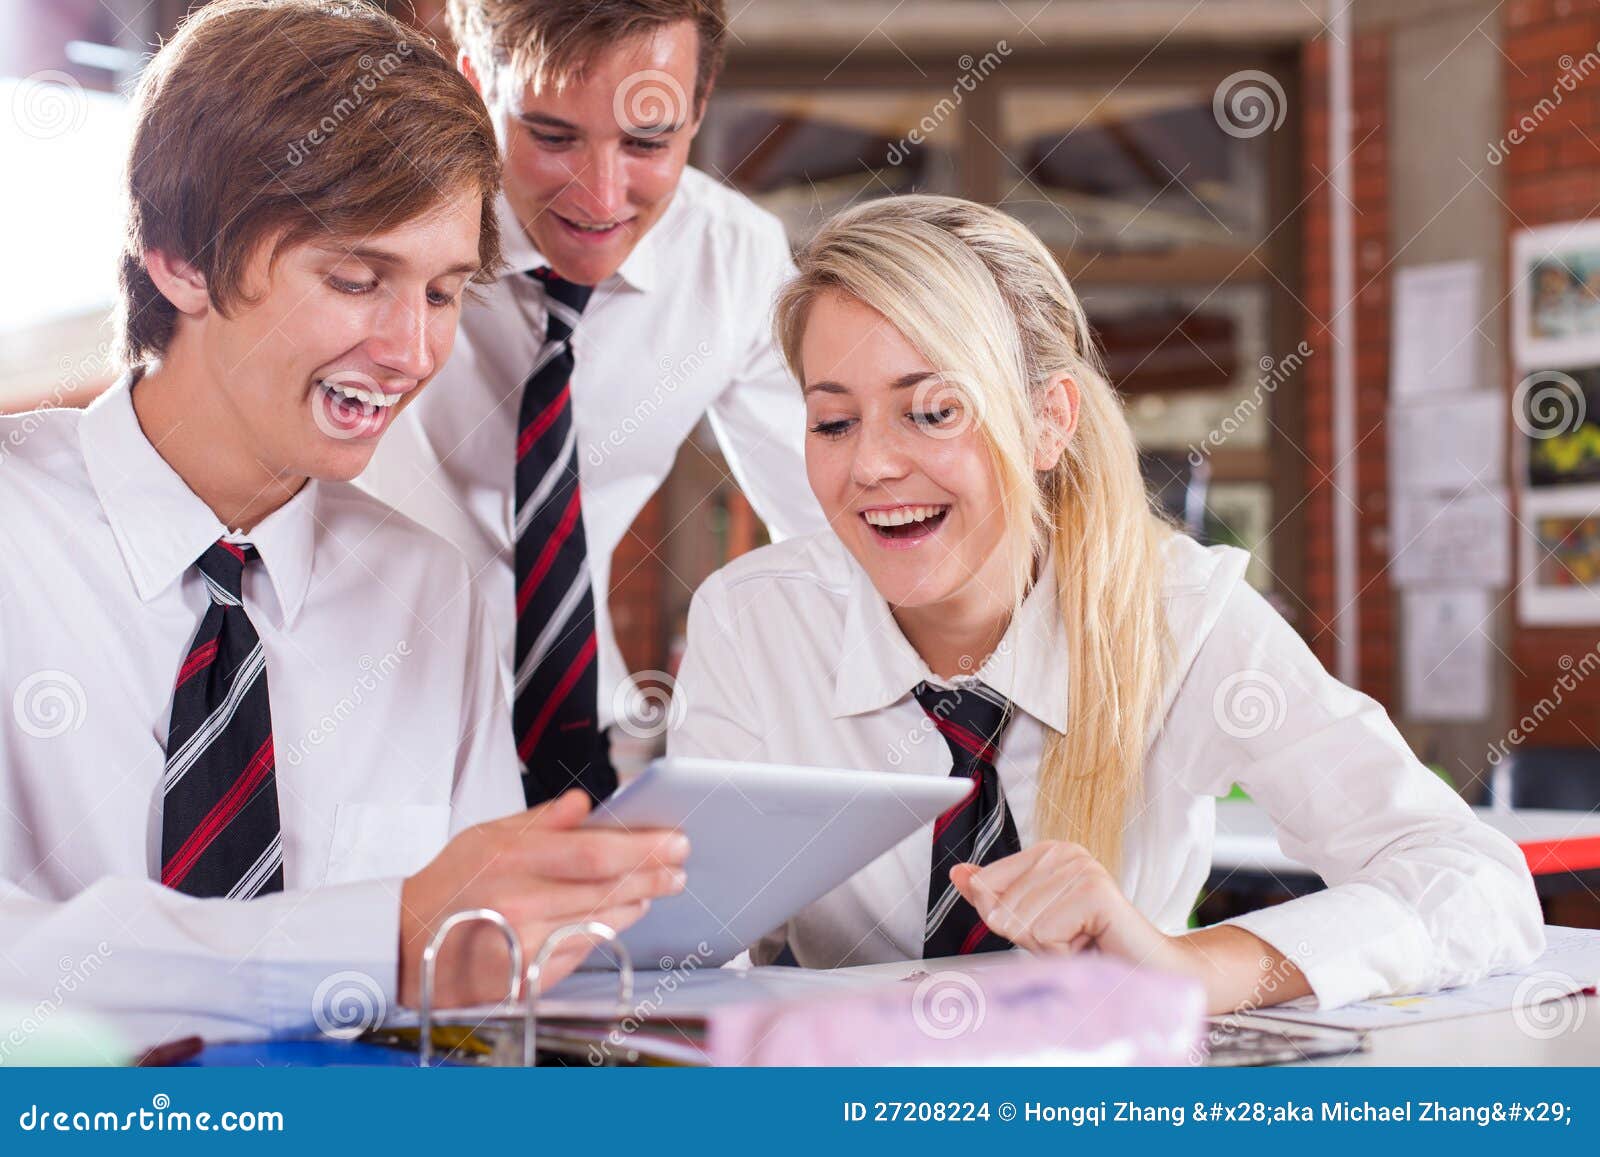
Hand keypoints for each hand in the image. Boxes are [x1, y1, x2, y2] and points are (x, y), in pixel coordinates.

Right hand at [397, 790, 687, 1007]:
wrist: (405, 945)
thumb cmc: (450, 884)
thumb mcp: (486, 835)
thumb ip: (541, 819)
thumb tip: (586, 804)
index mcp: (511, 857)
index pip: (595, 853)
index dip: (643, 848)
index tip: (675, 842)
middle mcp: (520, 903)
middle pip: (608, 890)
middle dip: (653, 877)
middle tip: (678, 868)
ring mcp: (525, 945)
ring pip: (603, 923)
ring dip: (635, 904)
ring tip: (650, 890)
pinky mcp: (528, 978)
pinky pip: (583, 951)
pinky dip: (603, 932)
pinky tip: (613, 917)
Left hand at [950, 842, 1310, 1013]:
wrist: (1148, 974)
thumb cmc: (1093, 951)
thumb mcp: (1032, 923)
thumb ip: (994, 897)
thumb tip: (960, 874)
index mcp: (1046, 852)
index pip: (985, 885)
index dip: (1009, 922)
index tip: (1050, 928)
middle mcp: (1064, 852)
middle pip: (999, 907)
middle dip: (1029, 939)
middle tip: (1070, 940)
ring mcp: (1081, 868)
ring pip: (1020, 923)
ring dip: (1048, 950)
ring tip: (1082, 944)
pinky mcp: (1094, 891)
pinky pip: (1044, 933)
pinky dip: (1062, 954)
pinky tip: (1090, 946)